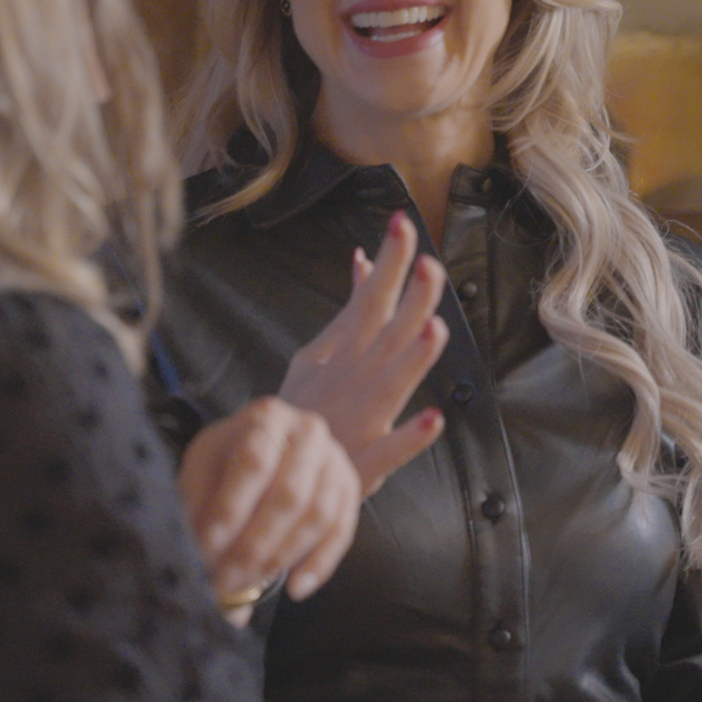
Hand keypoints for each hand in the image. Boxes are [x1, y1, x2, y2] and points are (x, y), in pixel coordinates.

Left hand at [176, 396, 362, 621]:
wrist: (275, 442)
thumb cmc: (232, 457)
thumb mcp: (206, 464)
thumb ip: (197, 502)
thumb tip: (194, 552)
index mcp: (267, 417)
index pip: (253, 462)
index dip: (230, 509)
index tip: (207, 547)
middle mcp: (309, 432)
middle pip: (288, 494)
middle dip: (253, 546)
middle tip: (224, 580)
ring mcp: (335, 460)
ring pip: (316, 516)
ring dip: (280, 558)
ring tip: (248, 585)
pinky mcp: (350, 488)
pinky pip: (341, 532)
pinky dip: (319, 564)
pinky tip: (294, 589)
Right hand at [280, 211, 448, 492]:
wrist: (268, 479)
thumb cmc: (304, 409)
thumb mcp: (318, 353)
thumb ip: (349, 309)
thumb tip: (364, 258)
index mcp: (343, 353)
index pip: (371, 299)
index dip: (389, 263)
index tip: (403, 222)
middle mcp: (353, 380)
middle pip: (386, 334)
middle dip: (409, 300)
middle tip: (428, 265)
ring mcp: (357, 422)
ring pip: (390, 386)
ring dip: (412, 359)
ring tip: (432, 331)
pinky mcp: (362, 466)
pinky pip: (389, 452)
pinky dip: (409, 437)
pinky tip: (433, 418)